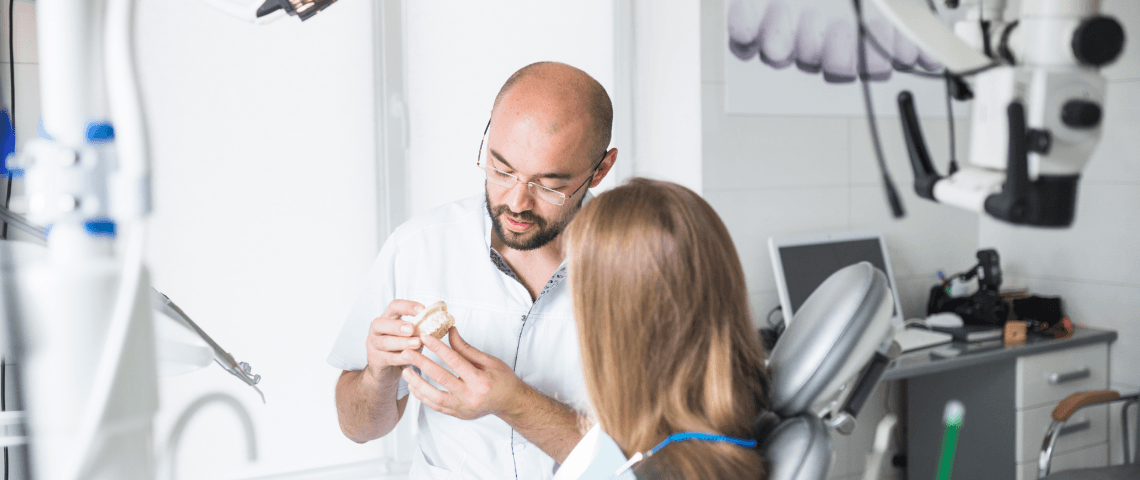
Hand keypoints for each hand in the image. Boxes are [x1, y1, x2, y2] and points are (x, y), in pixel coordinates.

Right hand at [364, 299, 424, 384]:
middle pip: (381, 323)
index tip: (422, 310)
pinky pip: (387, 358)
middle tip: (412, 329)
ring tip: (416, 343)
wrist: (385, 372)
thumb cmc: (401, 349)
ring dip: (401, 342)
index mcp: (387, 319)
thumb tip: (442, 324)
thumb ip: (421, 329)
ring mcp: (373, 345)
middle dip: (397, 325)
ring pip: (384, 342)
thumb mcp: (411, 337)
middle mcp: (377, 330)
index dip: (407, 306)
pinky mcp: (375, 360)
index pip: (394, 306)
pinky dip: (400, 358)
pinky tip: (411, 358)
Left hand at [401, 327, 526, 420]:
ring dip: (418, 384)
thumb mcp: (489, 360)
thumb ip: (466, 349)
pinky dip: (424, 397)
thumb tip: (450, 332)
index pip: (455, 361)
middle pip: (441, 378)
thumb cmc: (503, 380)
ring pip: (435, 397)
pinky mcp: (458, 415)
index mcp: (481, 380)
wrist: (511, 403)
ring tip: (406, 371)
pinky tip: (415, 386)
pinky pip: (436, 406)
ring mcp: (464, 408)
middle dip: (421, 364)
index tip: (424, 337)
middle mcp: (471, 396)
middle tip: (407, 352)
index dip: (438, 347)